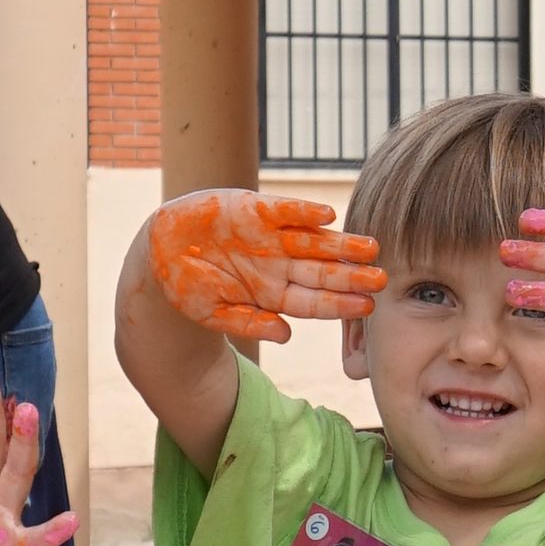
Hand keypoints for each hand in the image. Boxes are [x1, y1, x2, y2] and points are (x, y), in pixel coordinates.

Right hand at [144, 189, 385, 343]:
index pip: (313, 302)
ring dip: (341, 244)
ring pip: (312, 241)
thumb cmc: (189, 290)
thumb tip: (286, 336)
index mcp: (270, 295)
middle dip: (351, 275)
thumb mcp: (214, 314)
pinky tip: (329, 215)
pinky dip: (304, 212)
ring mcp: (267, 238)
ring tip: (370, 246)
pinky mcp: (253, 209)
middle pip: (321, 272)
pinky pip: (284, 211)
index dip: (339, 304)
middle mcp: (276, 266)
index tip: (367, 306)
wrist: (161, 252)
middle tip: (383, 277)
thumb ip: (249, 323)